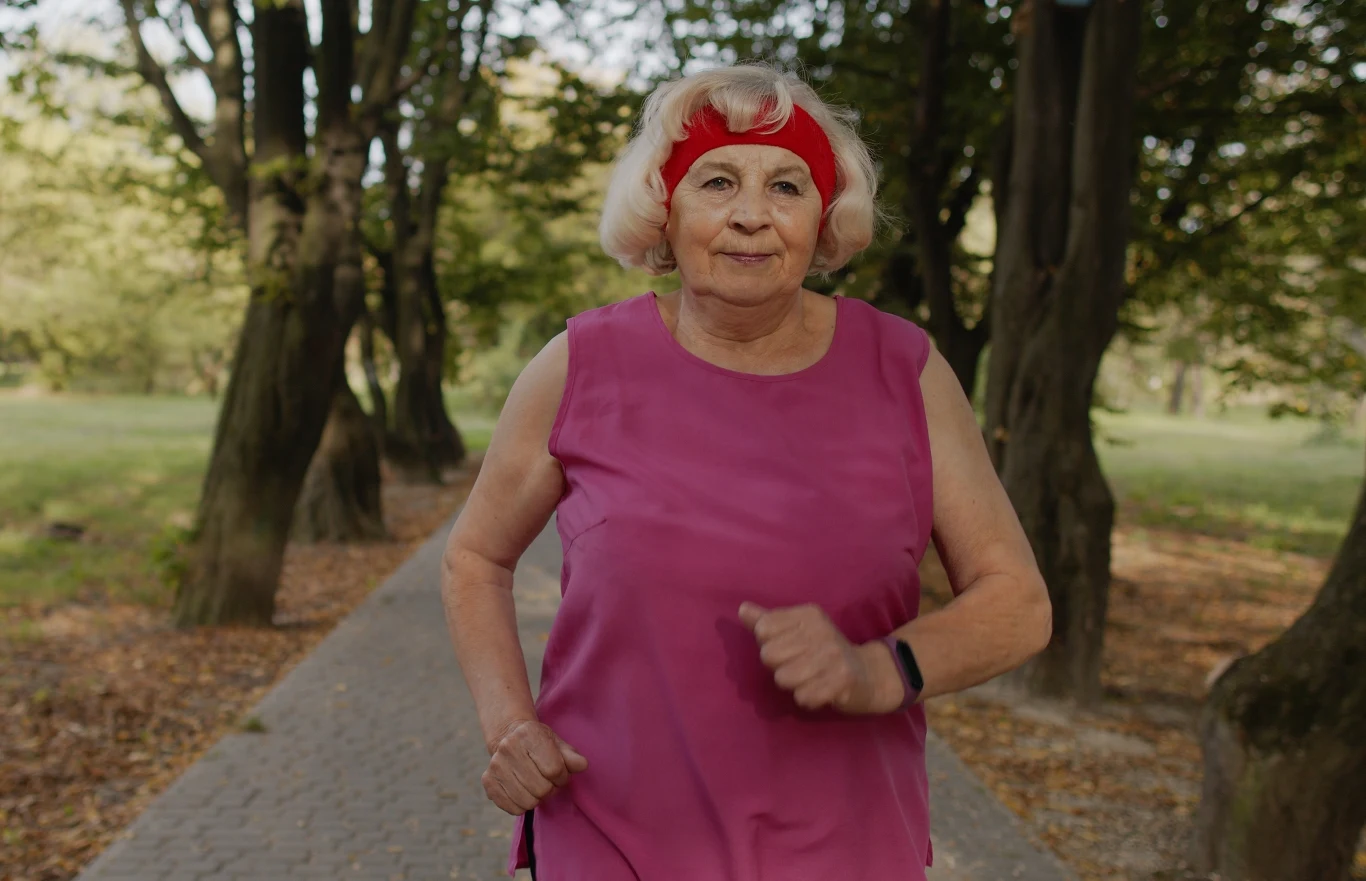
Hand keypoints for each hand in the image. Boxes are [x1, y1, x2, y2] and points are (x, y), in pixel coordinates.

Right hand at [482, 719, 587, 814]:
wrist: (508, 735)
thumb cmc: (538, 742)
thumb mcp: (557, 743)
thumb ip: (570, 755)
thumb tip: (582, 765)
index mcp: (528, 734)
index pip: (554, 770)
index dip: (562, 776)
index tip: (559, 773)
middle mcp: (508, 748)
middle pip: (541, 788)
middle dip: (551, 788)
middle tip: (548, 780)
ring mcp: (495, 765)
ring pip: (528, 801)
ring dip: (537, 798)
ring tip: (536, 785)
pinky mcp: (488, 781)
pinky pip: (513, 808)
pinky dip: (522, 805)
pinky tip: (523, 791)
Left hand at [739, 602, 901, 714]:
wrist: (869, 674)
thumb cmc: (824, 651)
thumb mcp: (797, 631)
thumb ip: (768, 621)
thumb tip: (742, 609)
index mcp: (808, 614)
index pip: (763, 629)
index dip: (769, 645)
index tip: (789, 648)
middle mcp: (821, 630)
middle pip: (769, 655)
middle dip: (780, 667)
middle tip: (801, 666)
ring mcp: (834, 654)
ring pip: (783, 678)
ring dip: (794, 685)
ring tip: (811, 679)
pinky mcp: (843, 680)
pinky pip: (803, 697)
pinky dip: (808, 699)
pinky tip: (820, 691)